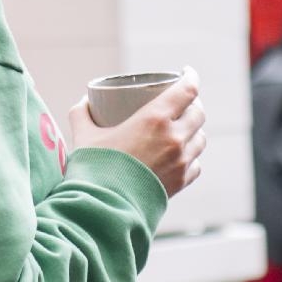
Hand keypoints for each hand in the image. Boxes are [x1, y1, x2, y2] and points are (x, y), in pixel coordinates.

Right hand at [68, 74, 206, 197]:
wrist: (104, 209)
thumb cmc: (94, 169)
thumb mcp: (84, 136)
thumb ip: (81, 114)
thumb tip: (84, 102)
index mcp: (155, 119)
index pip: (187, 90)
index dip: (191, 76)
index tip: (186, 71)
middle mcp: (174, 138)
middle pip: (198, 113)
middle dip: (193, 105)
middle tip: (182, 103)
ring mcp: (181, 162)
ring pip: (200, 139)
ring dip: (194, 131)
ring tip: (183, 129)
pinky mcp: (181, 182)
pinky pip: (196, 164)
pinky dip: (191, 157)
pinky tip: (182, 156)